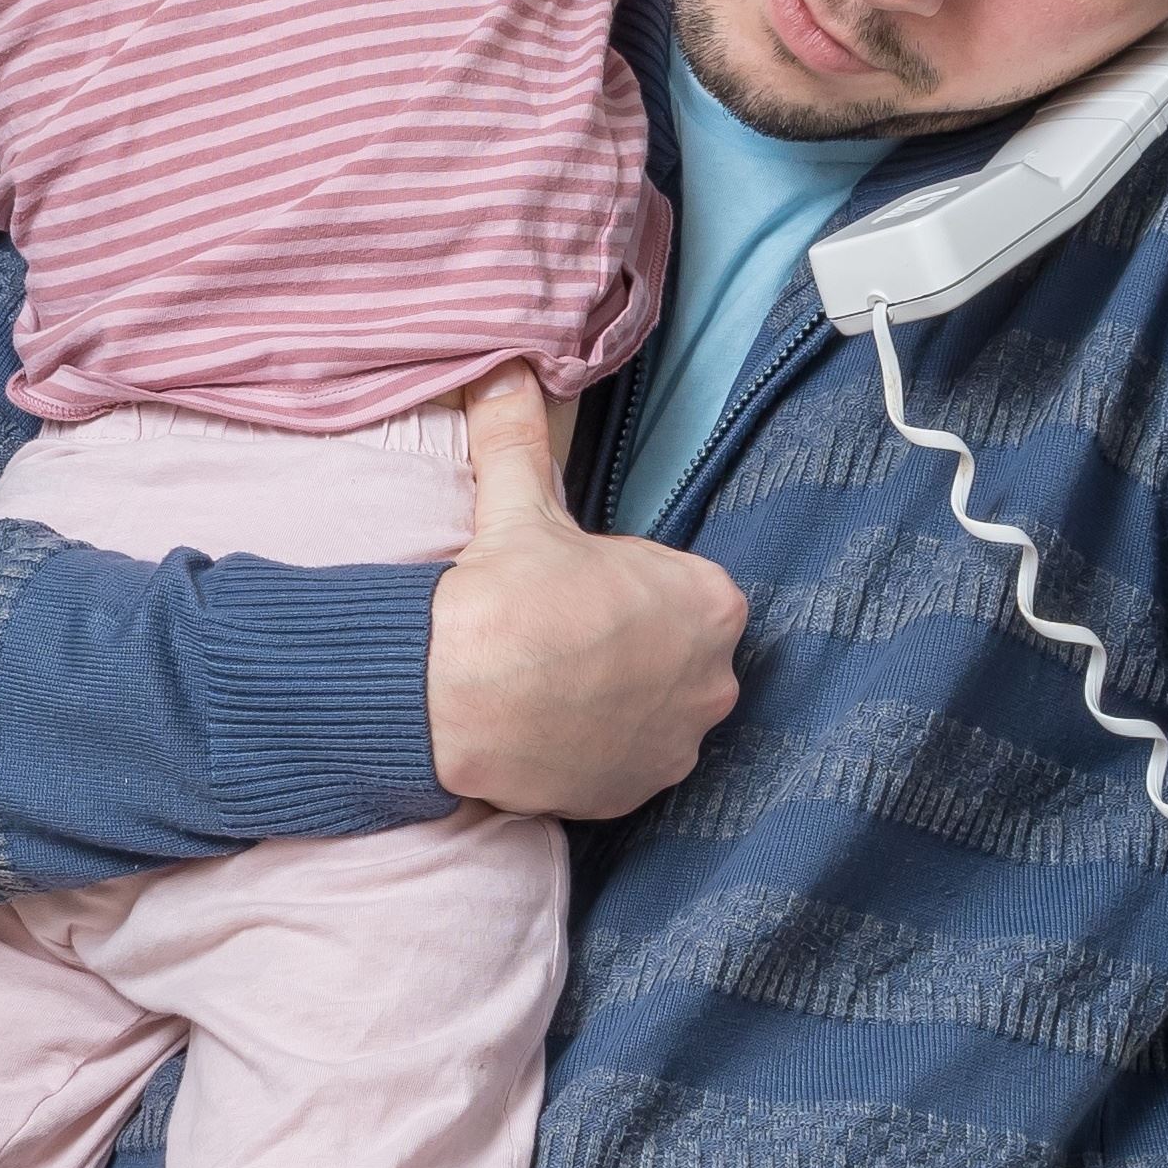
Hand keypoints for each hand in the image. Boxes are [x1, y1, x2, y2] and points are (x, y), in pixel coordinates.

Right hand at [428, 368, 745, 816]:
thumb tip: (502, 373)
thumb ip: (521, 438)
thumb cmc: (503, 604)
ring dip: (621, 701)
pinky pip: (628, 764)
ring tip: (556, 686)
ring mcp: (679, 743)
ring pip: (658, 712)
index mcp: (710, 603)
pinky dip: (599, 750)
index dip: (633, 590)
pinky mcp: (638, 794)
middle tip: (568, 640)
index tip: (586, 593)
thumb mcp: (520, 506)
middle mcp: (715, 680)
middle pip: (680, 654)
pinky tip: (553, 728)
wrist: (452, 699)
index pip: (686, 591)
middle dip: (636, 648)